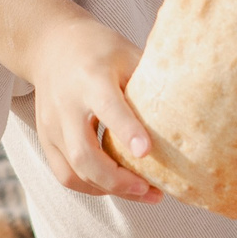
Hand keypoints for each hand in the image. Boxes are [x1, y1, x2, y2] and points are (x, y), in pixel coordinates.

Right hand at [25, 13, 162, 201]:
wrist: (51, 45)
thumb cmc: (100, 49)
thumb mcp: (128, 54)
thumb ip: (151, 83)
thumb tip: (190, 111)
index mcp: (91, 78)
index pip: (108, 107)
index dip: (127, 130)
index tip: (146, 151)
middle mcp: (66, 105)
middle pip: (84, 154)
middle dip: (117, 179)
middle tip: (150, 189)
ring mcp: (51, 125)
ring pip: (73, 172)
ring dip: (108, 189)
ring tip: (143, 192)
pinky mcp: (46, 139)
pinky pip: (65, 175)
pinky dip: (92, 187)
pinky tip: (117, 186)